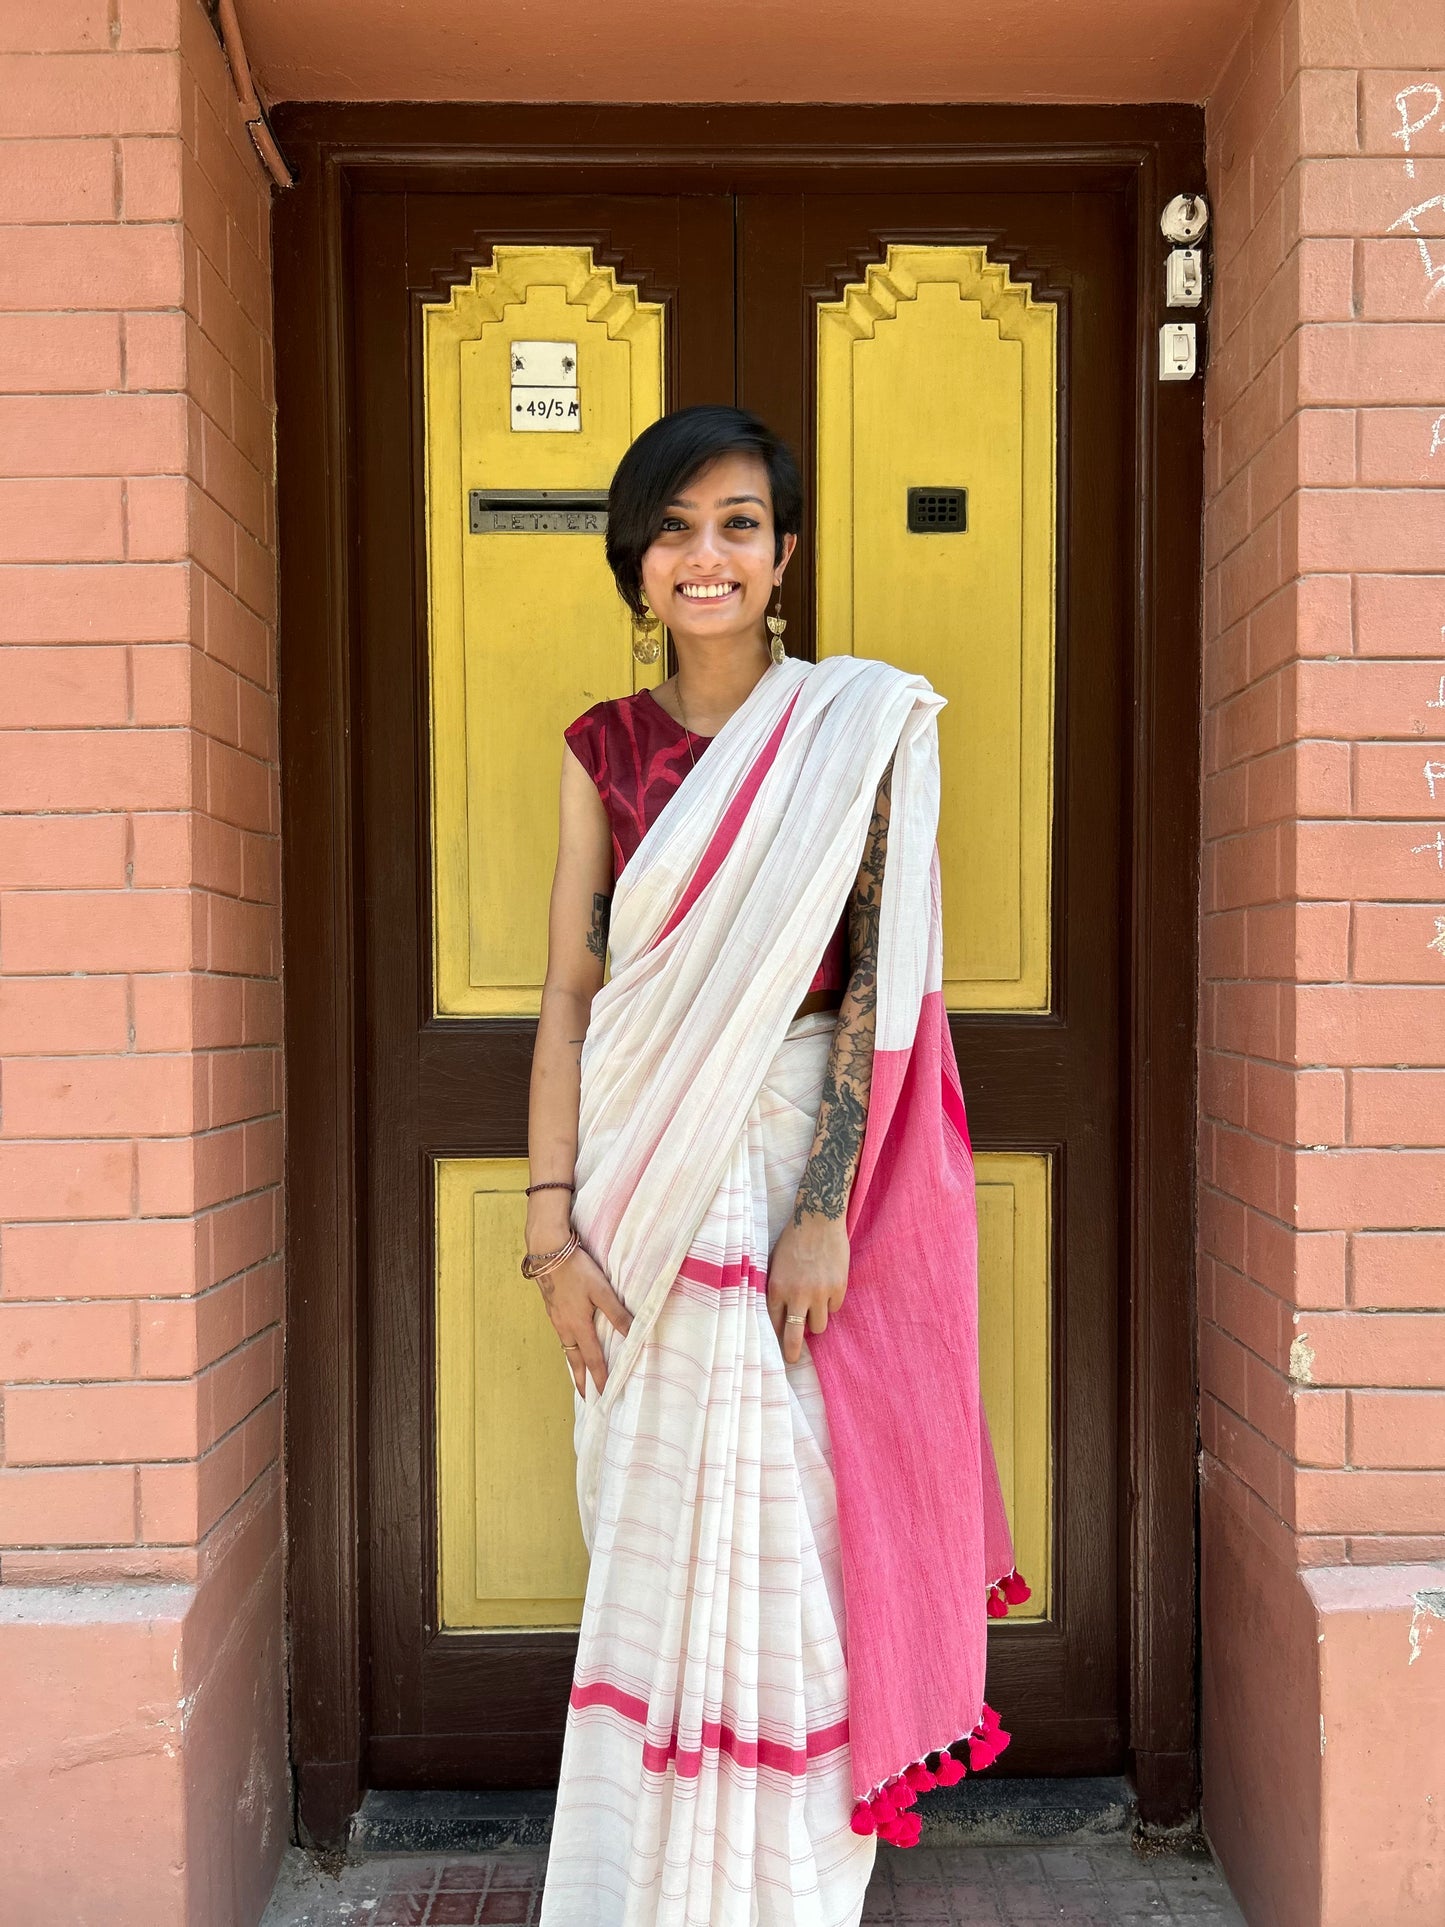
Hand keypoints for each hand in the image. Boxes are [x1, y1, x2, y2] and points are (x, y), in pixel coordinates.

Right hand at [533, 1242, 632, 1396]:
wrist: (547, 1251)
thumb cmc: (576, 1269)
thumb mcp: (601, 1290)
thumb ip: (617, 1312)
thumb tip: (633, 1334)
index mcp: (578, 1325)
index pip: (592, 1358)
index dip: (600, 1377)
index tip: (604, 1395)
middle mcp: (564, 1326)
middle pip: (574, 1360)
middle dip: (581, 1379)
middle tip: (586, 1397)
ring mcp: (556, 1318)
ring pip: (566, 1348)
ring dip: (574, 1364)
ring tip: (580, 1375)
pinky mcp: (552, 1309)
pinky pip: (562, 1336)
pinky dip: (568, 1348)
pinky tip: (572, 1343)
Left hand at [767, 1215, 848, 1364]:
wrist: (819, 1218)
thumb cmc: (792, 1238)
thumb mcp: (774, 1263)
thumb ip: (776, 1288)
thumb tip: (779, 1313)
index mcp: (776, 1288)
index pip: (774, 1324)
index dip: (776, 1336)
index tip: (778, 1347)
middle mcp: (797, 1295)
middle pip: (795, 1336)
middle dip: (793, 1352)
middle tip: (793, 1361)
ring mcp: (820, 1293)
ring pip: (819, 1326)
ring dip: (815, 1321)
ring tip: (814, 1309)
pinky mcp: (838, 1288)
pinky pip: (834, 1308)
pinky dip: (831, 1303)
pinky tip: (827, 1287)